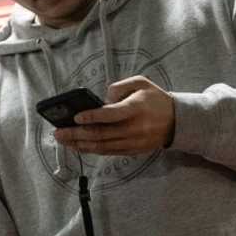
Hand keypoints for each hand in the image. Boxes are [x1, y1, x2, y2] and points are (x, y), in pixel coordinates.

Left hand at [53, 76, 175, 154]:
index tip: (75, 117)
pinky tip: (78, 146)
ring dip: (80, 145)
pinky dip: (91, 150)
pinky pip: (108, 152)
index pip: (111, 115)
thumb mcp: (141, 83)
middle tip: (58, 132)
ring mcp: (133, 142)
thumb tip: (101, 101)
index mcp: (136, 108)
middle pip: (101, 134)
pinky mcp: (132, 151)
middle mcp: (134, 128)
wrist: (177, 121)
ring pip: (102, 146)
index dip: (92, 117)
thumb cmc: (154, 98)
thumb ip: (119, 87)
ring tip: (63, 140)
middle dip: (76, 134)